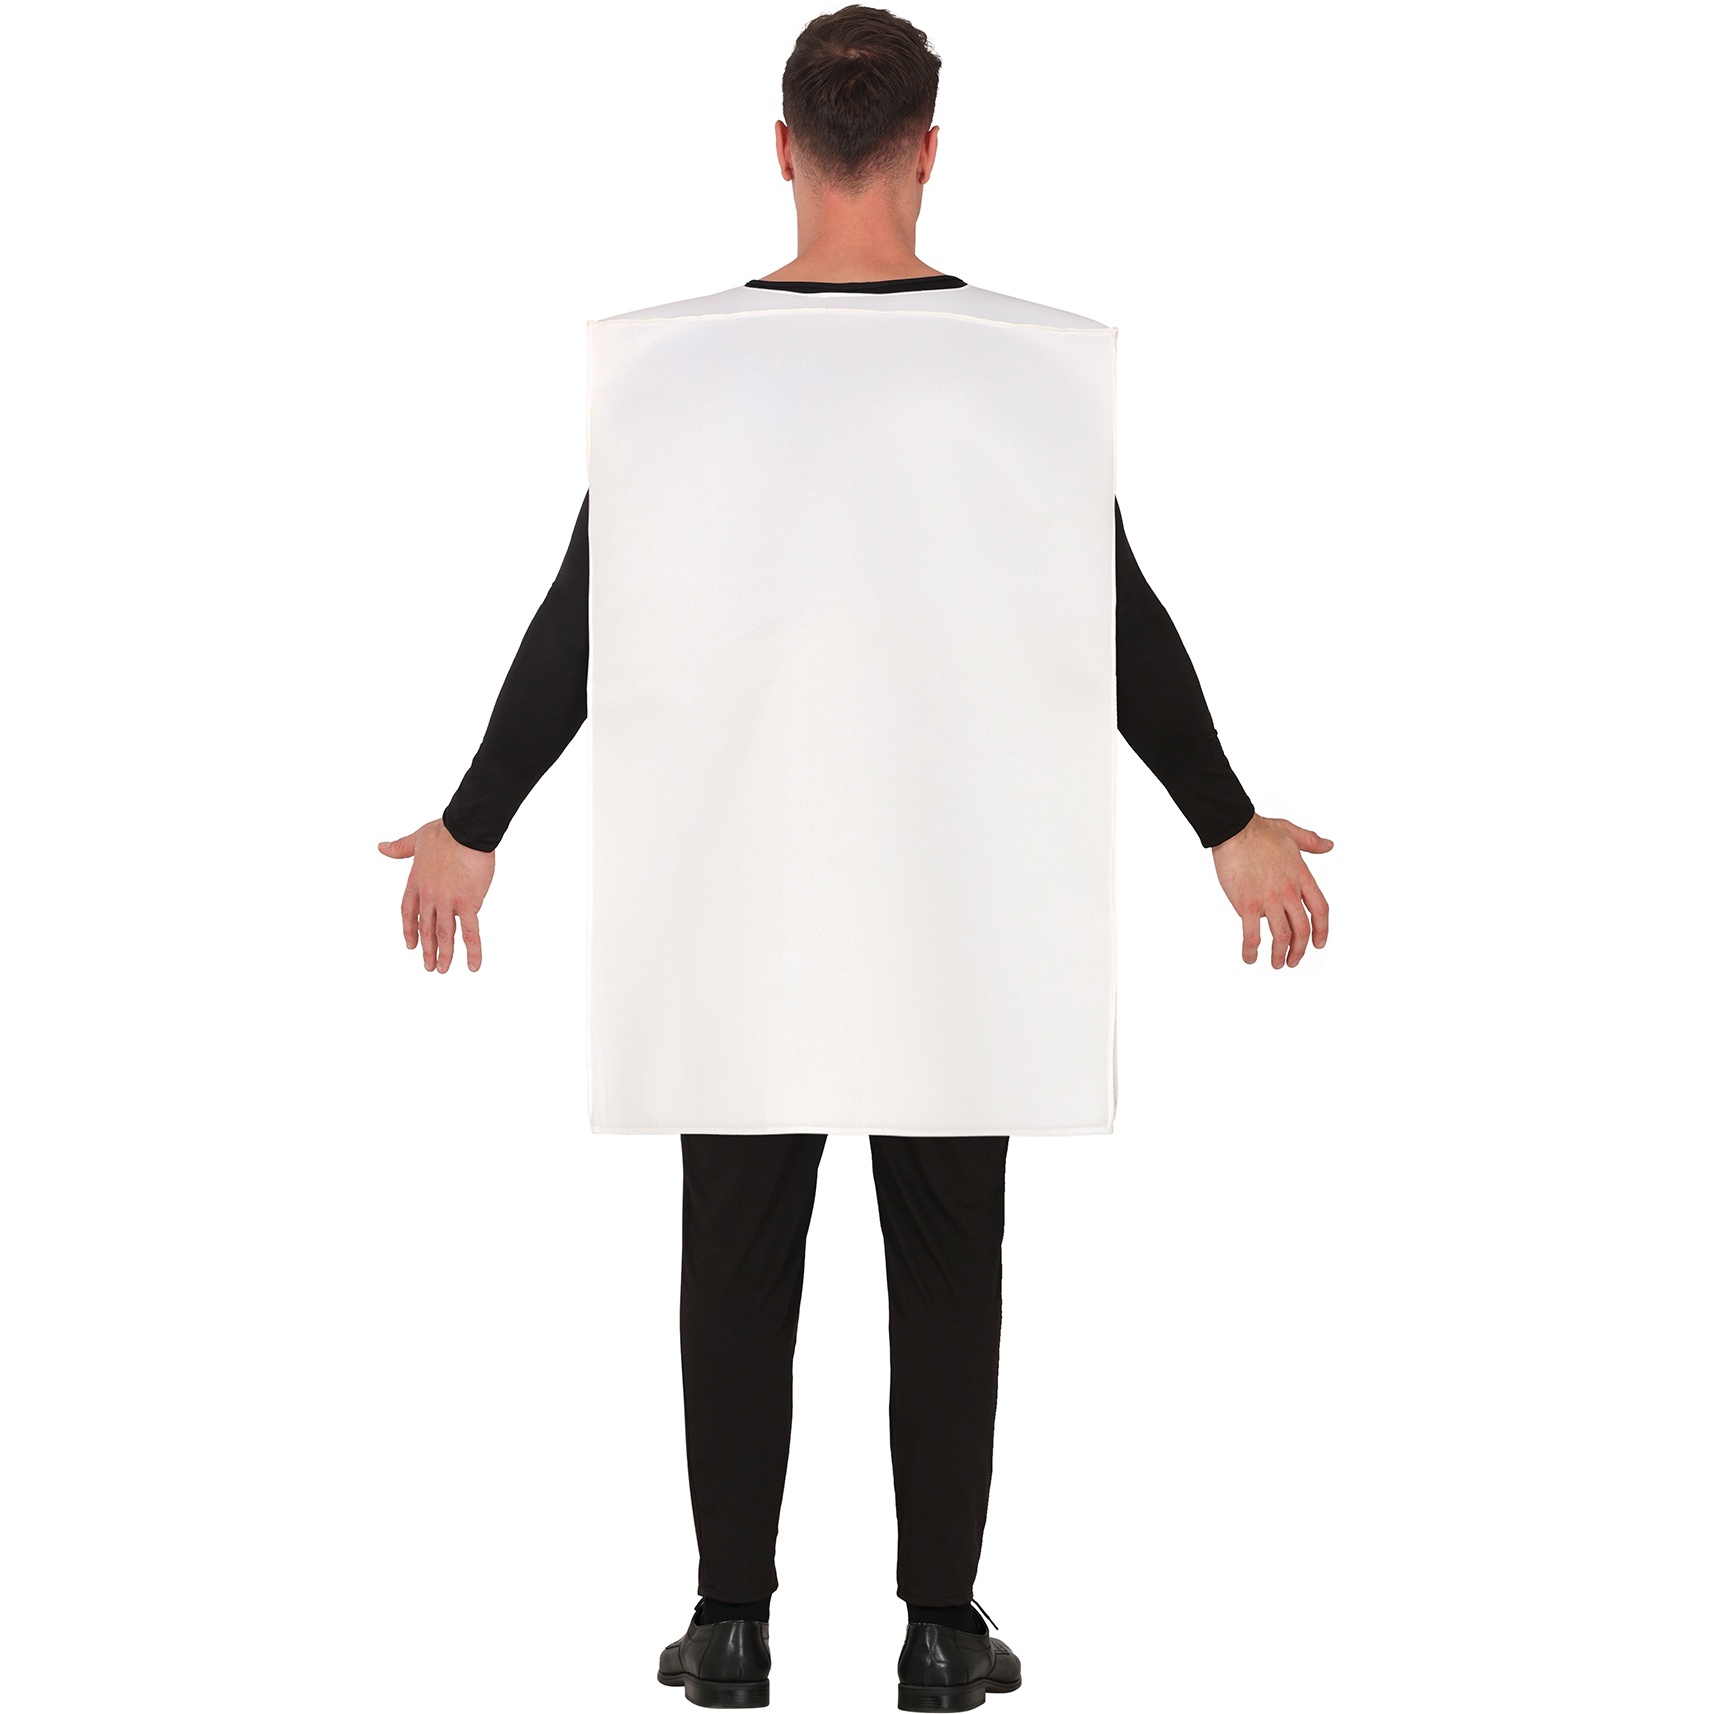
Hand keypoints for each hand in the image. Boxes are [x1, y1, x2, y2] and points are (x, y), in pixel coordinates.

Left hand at [378, 820, 494, 972]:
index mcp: (416, 883)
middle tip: (429, 966)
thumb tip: (380, 846)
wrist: (466, 830)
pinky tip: (473, 965)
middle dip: (428, 950)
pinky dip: (472, 951)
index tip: (410, 945)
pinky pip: (471, 932)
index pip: (409, 912)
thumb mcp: (417, 839)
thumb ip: (399, 847)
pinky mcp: (468, 903)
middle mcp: (429, 896)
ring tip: (443, 970)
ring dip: (444, 955)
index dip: (409, 929)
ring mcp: (448, 902)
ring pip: (445, 935)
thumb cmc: (445, 832)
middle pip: (426, 928)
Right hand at [1211, 815, 1332, 968]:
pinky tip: (1250, 958)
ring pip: (1281, 936)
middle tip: (1293, 961)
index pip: (1320, 910)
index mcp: (1302, 877)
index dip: (1322, 930)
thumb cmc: (1260, 830)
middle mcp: (1289, 892)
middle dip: (1300, 950)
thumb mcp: (1292, 833)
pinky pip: (1252, 935)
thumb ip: (1312, 842)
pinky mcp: (1247, 905)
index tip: (1319, 944)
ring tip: (1277, 964)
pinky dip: (1252, 950)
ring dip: (1279, 955)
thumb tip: (1329, 845)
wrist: (1235, 830)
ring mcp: (1269, 900)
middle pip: (1302, 929)